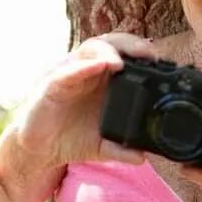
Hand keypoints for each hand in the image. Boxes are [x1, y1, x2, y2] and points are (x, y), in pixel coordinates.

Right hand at [12, 33, 155, 169]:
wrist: (40, 149)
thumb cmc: (70, 138)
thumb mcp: (101, 146)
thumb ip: (121, 149)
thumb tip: (142, 157)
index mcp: (104, 80)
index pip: (125, 54)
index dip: (141, 53)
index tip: (162, 60)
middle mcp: (88, 71)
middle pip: (110, 44)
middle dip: (130, 44)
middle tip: (148, 54)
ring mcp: (70, 74)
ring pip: (89, 49)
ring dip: (106, 52)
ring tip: (120, 62)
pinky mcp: (52, 84)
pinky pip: (67, 71)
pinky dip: (82, 67)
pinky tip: (95, 67)